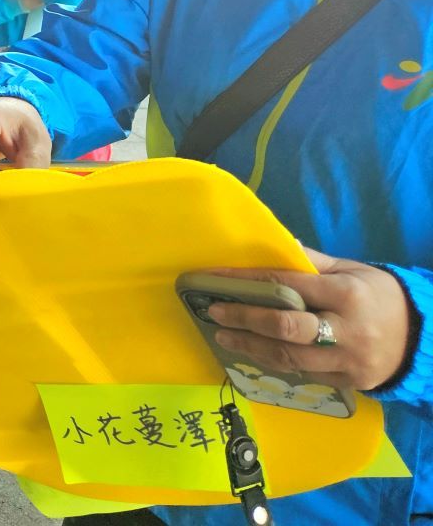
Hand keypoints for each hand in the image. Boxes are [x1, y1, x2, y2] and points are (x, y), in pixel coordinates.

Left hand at [208, 250, 413, 392]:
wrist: (423, 337)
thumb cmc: (378, 295)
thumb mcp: (351, 270)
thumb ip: (311, 262)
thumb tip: (275, 244)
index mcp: (345, 294)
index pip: (286, 286)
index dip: (246, 282)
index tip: (215, 278)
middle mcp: (346, 329)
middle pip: (285, 328)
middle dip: (244, 319)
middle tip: (214, 312)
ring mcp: (348, 361)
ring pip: (290, 357)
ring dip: (251, 347)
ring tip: (224, 335)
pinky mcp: (348, 383)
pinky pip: (304, 373)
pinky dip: (276, 362)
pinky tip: (254, 351)